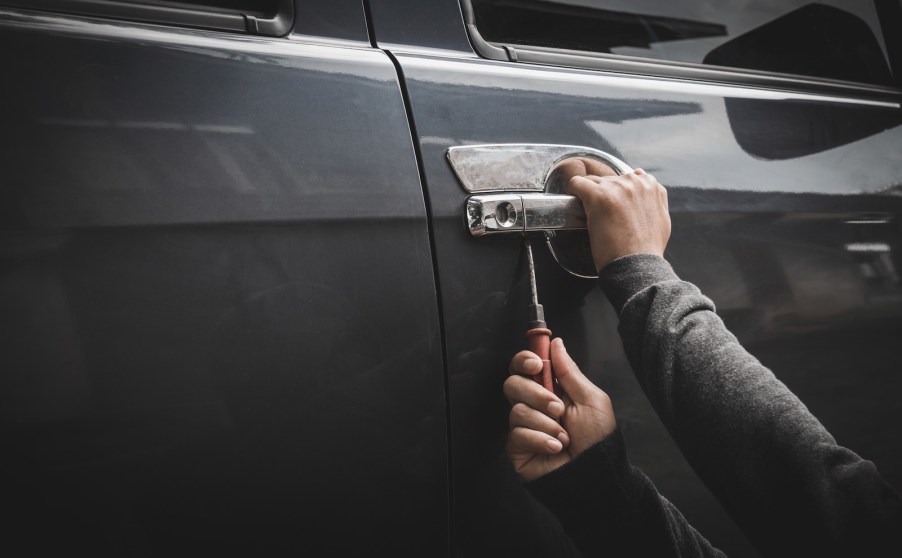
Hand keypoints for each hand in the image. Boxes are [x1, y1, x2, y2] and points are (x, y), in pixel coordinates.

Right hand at [504, 337, 615, 480]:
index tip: (536, 364)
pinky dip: (540, 439)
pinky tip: (556, 448)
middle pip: (513, 383)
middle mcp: (534, 406)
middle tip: (558, 408)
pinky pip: (517, 434)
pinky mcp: (517, 448)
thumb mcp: (590, 399)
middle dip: (536, 394)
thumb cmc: (598, 438)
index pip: (524, 367)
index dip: (524, 360)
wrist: (597, 474)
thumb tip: (556, 343)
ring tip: (565, 437)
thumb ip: (569, 370)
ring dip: (545, 423)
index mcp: (551, 390)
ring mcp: (524, 427)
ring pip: (517, 410)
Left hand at [556, 158, 670, 271]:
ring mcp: (616, 187)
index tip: (614, 209)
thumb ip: (655, 196)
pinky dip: (573, 190)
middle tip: (603, 217)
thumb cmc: (647, 248)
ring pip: (593, 181)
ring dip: (589, 195)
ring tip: (591, 216)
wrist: (636, 264)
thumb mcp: (662, 218)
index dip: (618, 194)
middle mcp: (634, 182)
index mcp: (650, 185)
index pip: (627, 178)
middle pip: (609, 180)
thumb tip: (640, 175)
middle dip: (604, 195)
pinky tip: (574, 201)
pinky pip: (577, 183)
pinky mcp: (598, 196)